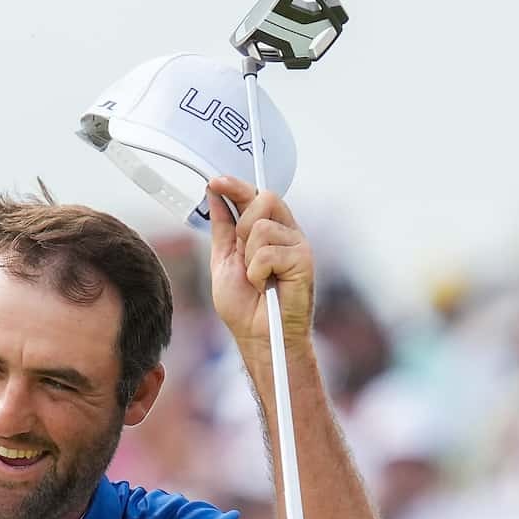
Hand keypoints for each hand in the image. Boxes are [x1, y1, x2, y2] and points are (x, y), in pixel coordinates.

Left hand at [207, 175, 315, 354]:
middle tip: (243, 256)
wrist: (257, 336)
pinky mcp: (303, 259)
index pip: (255, 196)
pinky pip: (267, 252)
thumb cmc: (244, 306)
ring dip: (249, 258)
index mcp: (269, 231)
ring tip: (256, 279)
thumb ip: (222, 228)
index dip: (236, 185)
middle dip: (243, 227)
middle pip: (264, 199)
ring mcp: (297, 244)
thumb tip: (215, 196)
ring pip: (262, 227)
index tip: (216, 181)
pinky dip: (257, 273)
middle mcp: (286, 233)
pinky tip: (265, 286)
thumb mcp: (224, 260)